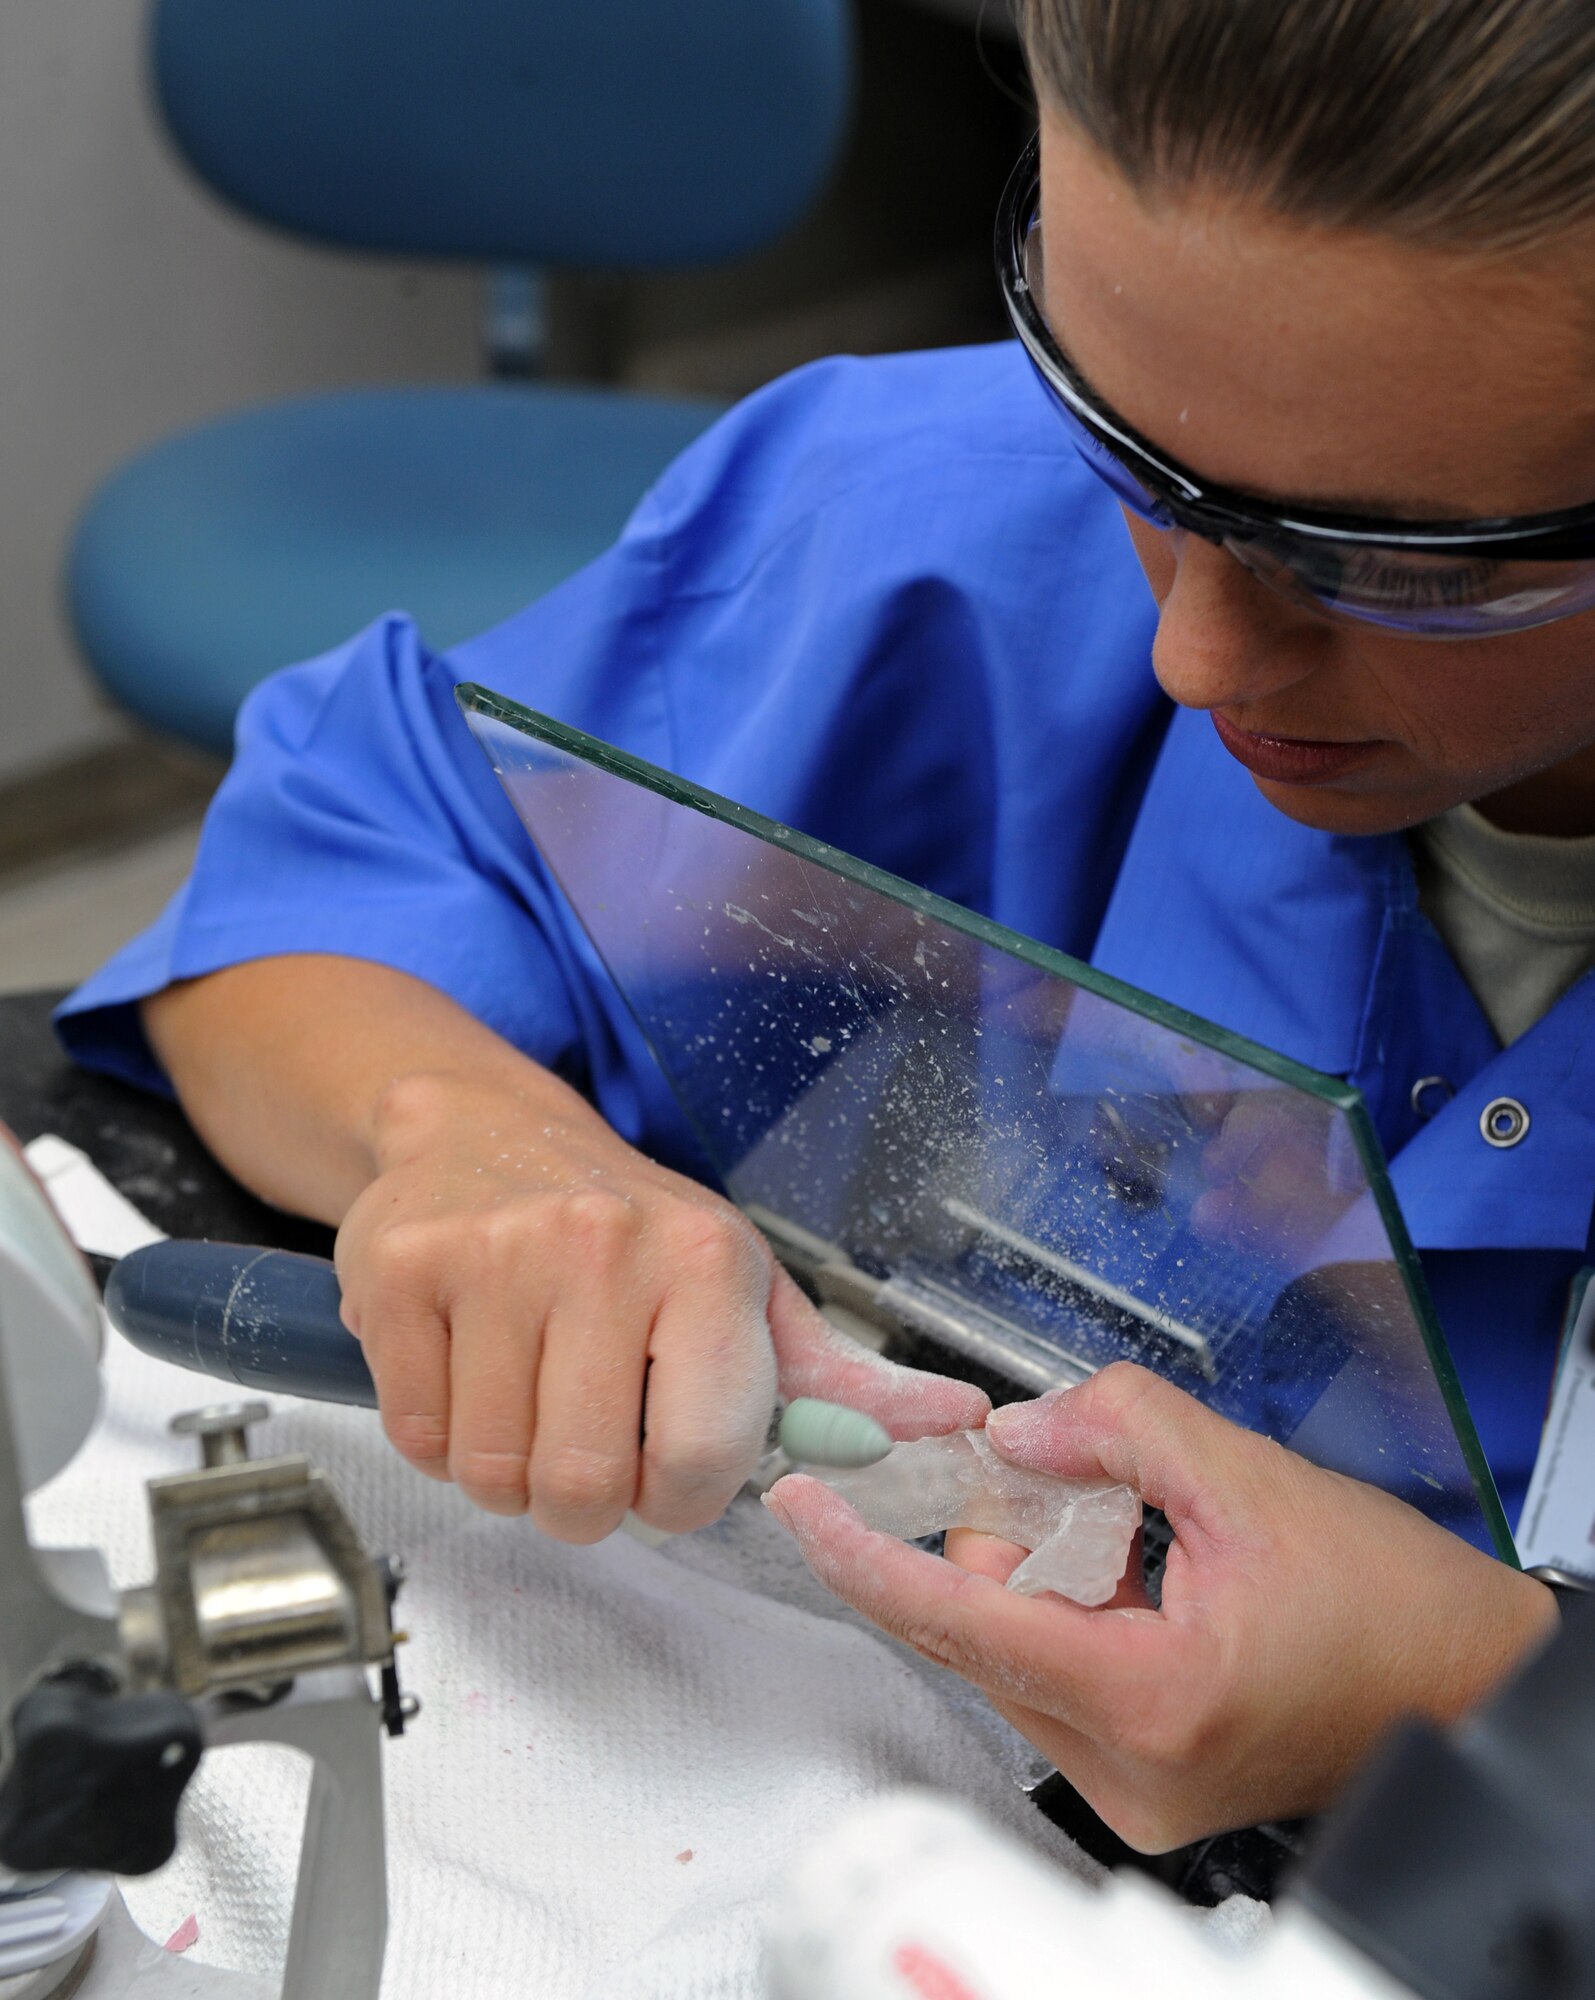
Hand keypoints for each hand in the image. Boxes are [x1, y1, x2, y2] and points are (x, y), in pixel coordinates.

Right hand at [336, 1069, 988, 1539]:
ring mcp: (493, 1254)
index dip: (680, 1499)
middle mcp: (603, 1245)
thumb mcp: (744, 1290)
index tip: (667, 1472)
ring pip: (493, 1476)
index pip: (705, 1461)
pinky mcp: (399, 1271)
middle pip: (585, 1488)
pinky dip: (441, 1435)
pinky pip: (418, 1437)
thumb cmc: (630, 1232)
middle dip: (585, 1501)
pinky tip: (470, 1369)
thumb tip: (959, 1421)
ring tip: (528, 1398)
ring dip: (510, 1472)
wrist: (481, 1129)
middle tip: (586, 1440)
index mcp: (707, 1262)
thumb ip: (842, 1380)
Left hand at [765, 1363, 1555, 1849]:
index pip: (962, 1621)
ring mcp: (1130, 1789)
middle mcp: (1125, 1768)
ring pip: (1015, 1650)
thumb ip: (1119, 1429)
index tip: (804, 1505)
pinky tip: (1144, 1576)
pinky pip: (1055, 1676)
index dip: (868, 1555)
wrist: (1468, 1690)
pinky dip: (1073, 1608)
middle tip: (1064, 1474)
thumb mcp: (1251, 1480)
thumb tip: (1015, 1428)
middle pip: (983, 1629)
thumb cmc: (1392, 1609)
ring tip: (1141, 1536)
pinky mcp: (1138, 1783)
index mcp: (1149, 1700)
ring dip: (1046, 1572)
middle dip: (1004, 1536)